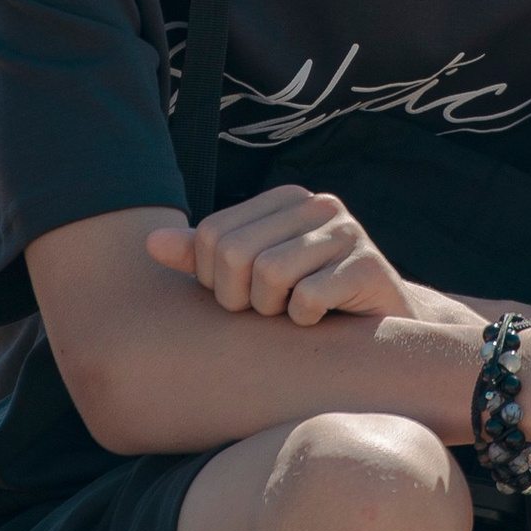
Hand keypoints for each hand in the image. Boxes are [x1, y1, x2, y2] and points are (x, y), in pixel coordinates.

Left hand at [144, 186, 455, 325]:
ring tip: (292, 314)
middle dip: (241, 299)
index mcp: (284, 199)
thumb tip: (150, 243)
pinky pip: (308, 299)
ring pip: (270, 276)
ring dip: (273, 312)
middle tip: (266, 312)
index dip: (213, 280)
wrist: (381, 331)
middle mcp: (317, 205)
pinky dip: (304, 322)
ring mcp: (348, 232)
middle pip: (236, 254)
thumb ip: (202, 257)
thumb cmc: (308, 302)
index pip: (211, 235)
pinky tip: (320, 322)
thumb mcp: (250, 277)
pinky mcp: (369, 265)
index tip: (241, 298)